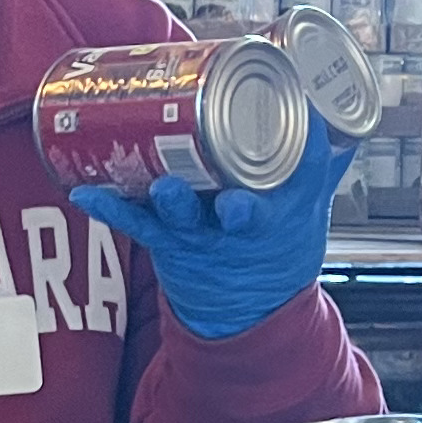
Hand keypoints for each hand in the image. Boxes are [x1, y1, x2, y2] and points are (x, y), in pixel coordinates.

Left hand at [75, 118, 353, 339]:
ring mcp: (202, 238)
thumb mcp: (309, 208)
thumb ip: (319, 160)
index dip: (309, 149)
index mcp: (287, 216)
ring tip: (163, 189)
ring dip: (173, 203)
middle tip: (237, 202)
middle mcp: (243, 229)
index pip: (305, 178)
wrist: (246, 313)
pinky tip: (83, 190)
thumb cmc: (278, 247)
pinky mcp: (166, 243)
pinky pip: (135, 225)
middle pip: (244, 214)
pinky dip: (109, 207)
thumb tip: (338, 109)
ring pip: (187, 221)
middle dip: (240, 207)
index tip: (313, 117)